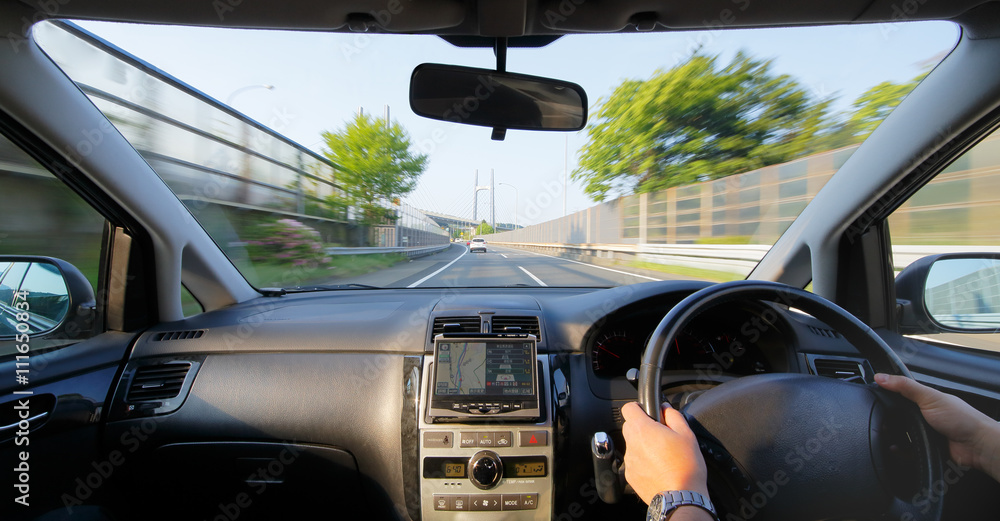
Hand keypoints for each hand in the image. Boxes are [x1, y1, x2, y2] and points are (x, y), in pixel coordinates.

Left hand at [620, 401, 708, 504]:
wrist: (680, 496)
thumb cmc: (685, 466)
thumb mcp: (686, 434)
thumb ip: (673, 415)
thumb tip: (665, 408)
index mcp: (643, 430)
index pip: (628, 408)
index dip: (638, 408)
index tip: (648, 412)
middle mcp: (632, 444)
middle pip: (629, 427)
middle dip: (642, 427)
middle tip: (660, 434)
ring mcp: (630, 461)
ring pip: (632, 445)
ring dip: (643, 445)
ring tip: (662, 454)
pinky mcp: (631, 476)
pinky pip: (634, 462)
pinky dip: (643, 462)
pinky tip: (658, 467)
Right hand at [875, 373, 999, 481]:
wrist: (977, 445)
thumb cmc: (961, 418)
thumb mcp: (930, 397)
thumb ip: (905, 386)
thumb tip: (881, 377)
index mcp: (924, 399)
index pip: (898, 395)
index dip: (885, 396)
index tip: (871, 398)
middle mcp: (923, 416)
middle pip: (896, 416)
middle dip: (887, 419)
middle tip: (877, 419)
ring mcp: (924, 433)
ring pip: (900, 434)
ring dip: (892, 435)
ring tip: (883, 434)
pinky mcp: (925, 448)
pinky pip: (907, 450)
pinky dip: (899, 450)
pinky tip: (895, 448)